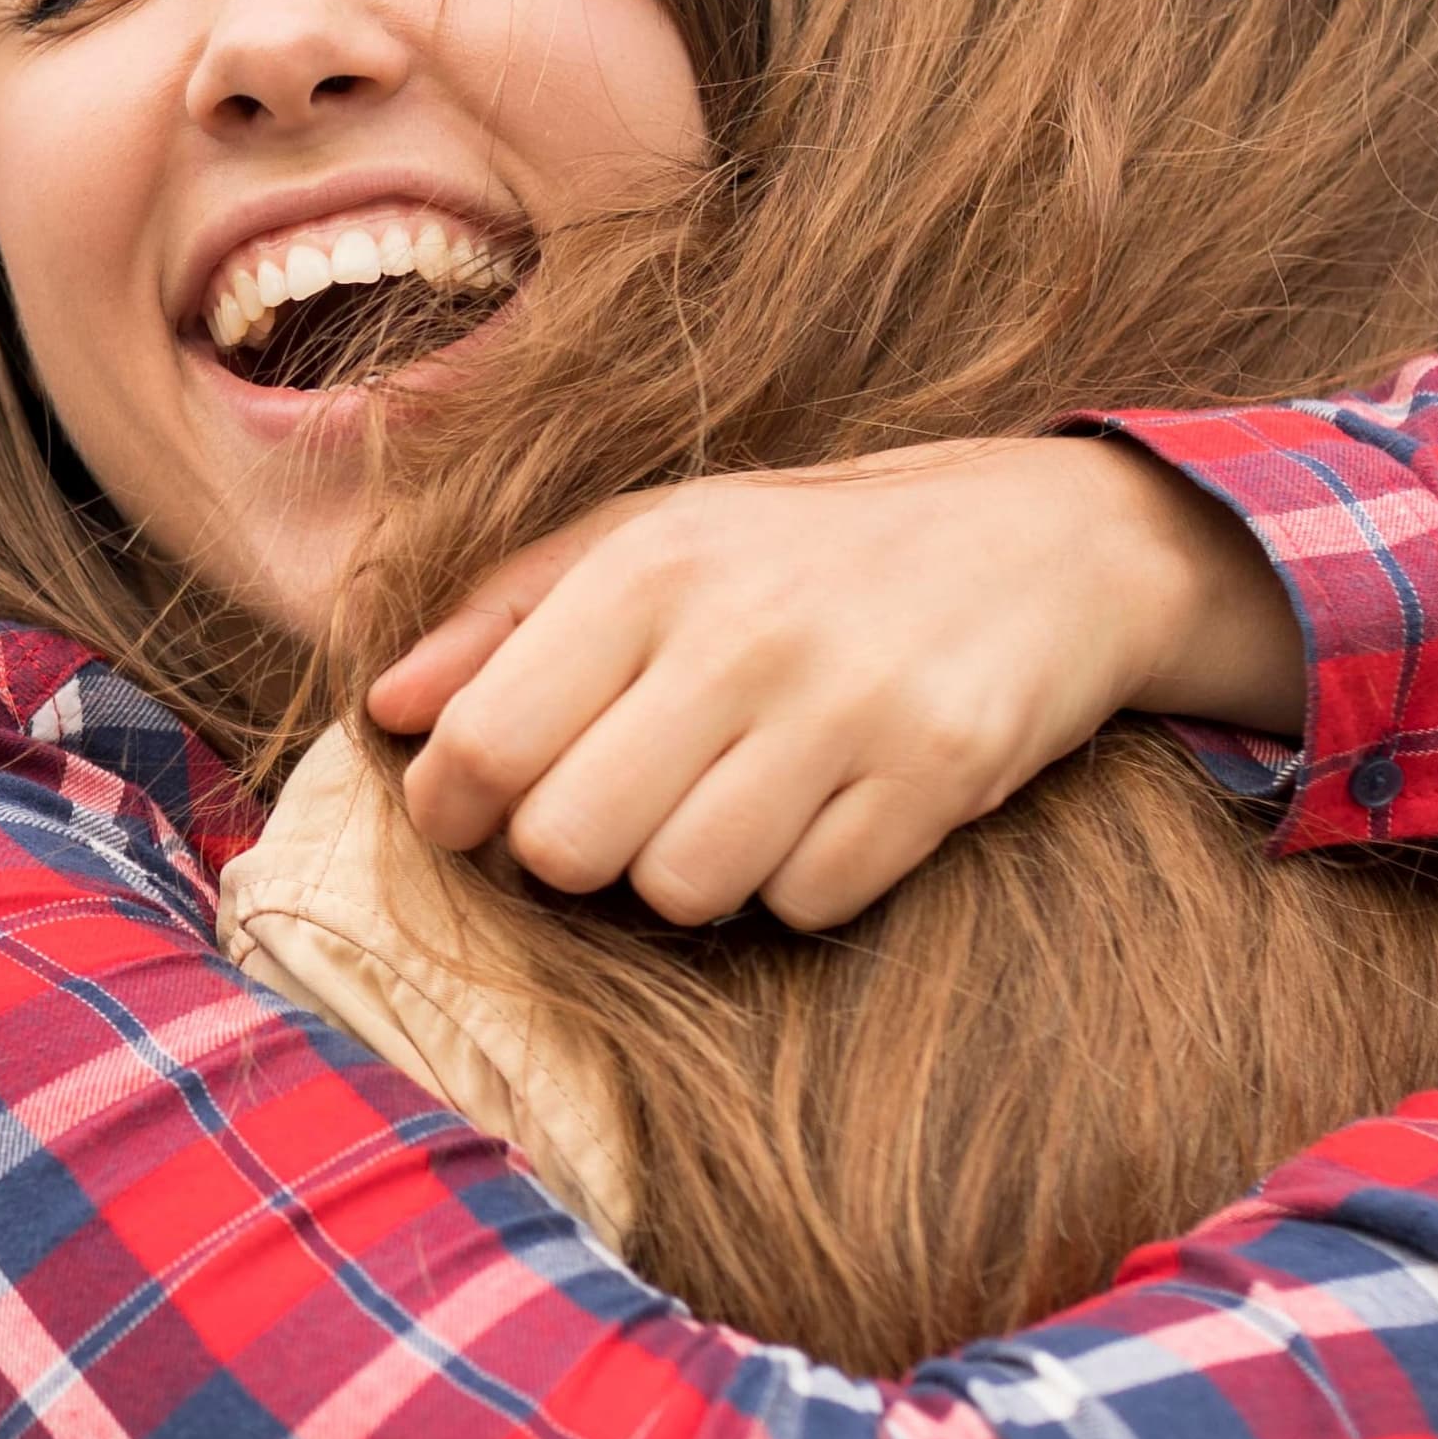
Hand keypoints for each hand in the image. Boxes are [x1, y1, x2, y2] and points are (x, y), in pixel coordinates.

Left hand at [364, 438, 1308, 928]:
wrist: (1048, 540)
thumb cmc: (813, 552)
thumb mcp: (658, 535)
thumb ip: (508, 614)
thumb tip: (390, 707)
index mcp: (652, 565)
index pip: (488, 743)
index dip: (453, 809)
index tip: (471, 815)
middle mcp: (743, 633)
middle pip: (570, 843)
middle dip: (577, 852)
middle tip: (620, 811)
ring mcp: (846, 708)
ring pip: (683, 891)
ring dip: (691, 874)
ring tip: (730, 806)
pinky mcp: (936, 776)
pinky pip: (806, 903)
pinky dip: (801, 884)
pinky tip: (825, 814)